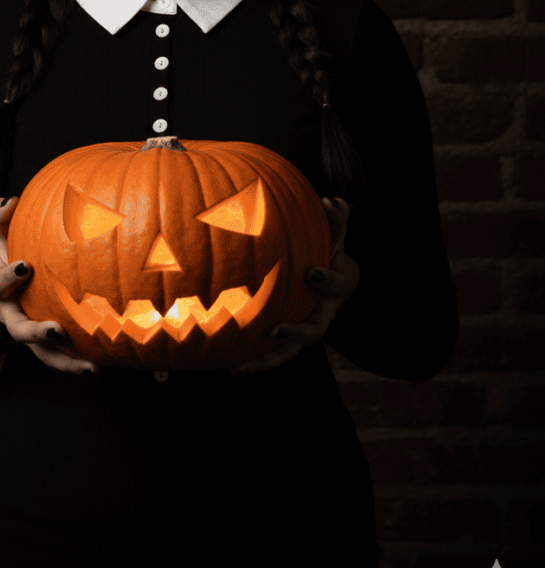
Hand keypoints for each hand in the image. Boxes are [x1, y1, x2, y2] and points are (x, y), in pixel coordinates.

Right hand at [0, 196, 98, 374]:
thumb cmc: (5, 257)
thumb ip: (0, 218)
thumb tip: (9, 200)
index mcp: (0, 290)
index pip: (0, 284)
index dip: (10, 276)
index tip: (25, 266)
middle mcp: (12, 316)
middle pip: (18, 330)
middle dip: (35, 332)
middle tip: (54, 330)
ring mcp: (29, 334)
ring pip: (44, 354)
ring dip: (66, 362)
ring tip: (90, 368)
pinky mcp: (46, 345)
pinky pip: (61, 358)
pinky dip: (79, 363)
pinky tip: (103, 365)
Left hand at [232, 197, 359, 373]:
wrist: (331, 277)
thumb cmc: (328, 249)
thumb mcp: (335, 233)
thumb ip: (336, 217)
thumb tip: (331, 201)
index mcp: (335, 287)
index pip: (336, 285)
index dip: (326, 280)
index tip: (311, 272)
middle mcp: (322, 313)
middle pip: (315, 331)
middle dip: (296, 332)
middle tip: (274, 330)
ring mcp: (306, 328)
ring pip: (291, 352)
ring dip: (267, 360)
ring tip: (241, 367)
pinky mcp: (289, 339)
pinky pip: (274, 355)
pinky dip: (255, 361)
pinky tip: (231, 367)